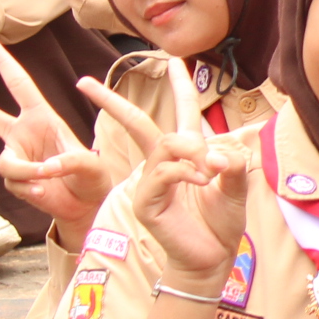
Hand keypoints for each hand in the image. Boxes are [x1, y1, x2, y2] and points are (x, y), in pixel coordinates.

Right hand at [0, 40, 115, 239]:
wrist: (86, 204)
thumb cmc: (92, 176)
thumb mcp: (90, 163)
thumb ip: (70, 161)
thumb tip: (45, 168)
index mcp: (42, 116)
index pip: (20, 85)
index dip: (6, 64)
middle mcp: (23, 132)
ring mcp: (17, 156)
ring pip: (6, 164)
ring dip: (26, 173)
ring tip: (48, 178)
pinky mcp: (15, 179)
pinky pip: (12, 183)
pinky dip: (29, 188)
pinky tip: (43, 192)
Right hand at [82, 58, 248, 286]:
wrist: (212, 259)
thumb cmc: (221, 224)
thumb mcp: (235, 188)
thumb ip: (232, 165)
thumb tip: (219, 153)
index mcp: (186, 155)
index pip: (181, 113)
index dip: (180, 87)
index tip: (175, 60)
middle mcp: (162, 164)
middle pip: (137, 123)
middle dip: (111, 101)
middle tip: (82, 82)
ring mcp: (149, 182)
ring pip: (164, 145)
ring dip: (191, 150)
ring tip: (211, 170)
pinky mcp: (145, 202)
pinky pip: (163, 173)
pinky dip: (185, 172)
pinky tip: (201, 182)